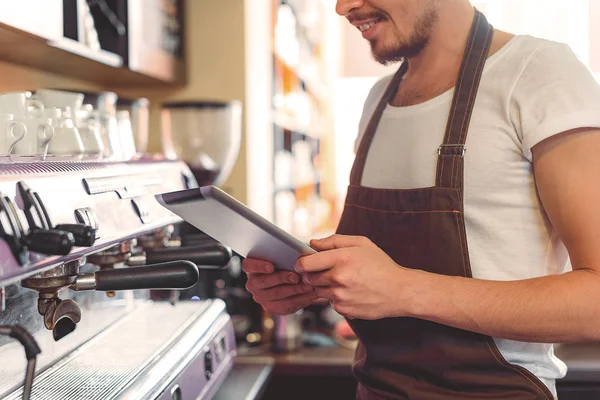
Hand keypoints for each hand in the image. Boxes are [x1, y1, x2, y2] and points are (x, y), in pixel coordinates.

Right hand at [242, 258, 318, 314]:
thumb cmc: (286, 262)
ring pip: (277, 295)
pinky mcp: (272, 308)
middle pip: (264, 282)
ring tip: (308, 286)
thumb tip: (299, 252)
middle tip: (296, 277)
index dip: (258, 266)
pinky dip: (301, 299)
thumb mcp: (283, 254)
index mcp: (251, 267)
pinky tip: (311, 294)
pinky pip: (286, 306)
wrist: (290, 279)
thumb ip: (285, 252)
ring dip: (295, 290)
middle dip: (282, 278)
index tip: (271, 267)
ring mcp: (261, 297)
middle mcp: (253, 284)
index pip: (248, 265)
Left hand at [295, 235, 415, 319]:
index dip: (300, 263)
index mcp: (341, 258)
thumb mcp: (361, 244)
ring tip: (344, 281)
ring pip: (319, 291)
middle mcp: (338, 278)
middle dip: (313, 274)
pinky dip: (336, 299)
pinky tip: (351, 292)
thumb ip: (334, 241)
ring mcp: (341, 296)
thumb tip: (312, 243)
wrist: (400, 291)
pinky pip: (330, 303)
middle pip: (309, 278)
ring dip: (325, 287)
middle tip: (327, 271)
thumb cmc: (380, 264)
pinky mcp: (344, 310)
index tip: (302, 263)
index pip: (305, 263)